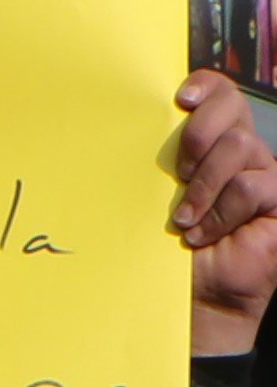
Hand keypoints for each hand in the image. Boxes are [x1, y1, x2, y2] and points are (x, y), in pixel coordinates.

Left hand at [178, 75, 276, 356]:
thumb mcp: (153, 198)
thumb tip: (125, 126)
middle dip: (198, 134)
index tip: (179, 98)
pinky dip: (221, 212)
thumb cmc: (165, 249)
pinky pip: (252, 186)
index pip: (221, 94)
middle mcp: (242, 152)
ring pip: (241, 146)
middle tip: (177, 172)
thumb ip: (156, 162)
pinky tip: (201, 236)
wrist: (191, 300)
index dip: (207, 86)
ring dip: (204, 184)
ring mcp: (264, 175)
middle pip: (233, 108)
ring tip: (183, 219)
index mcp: (211, 143)